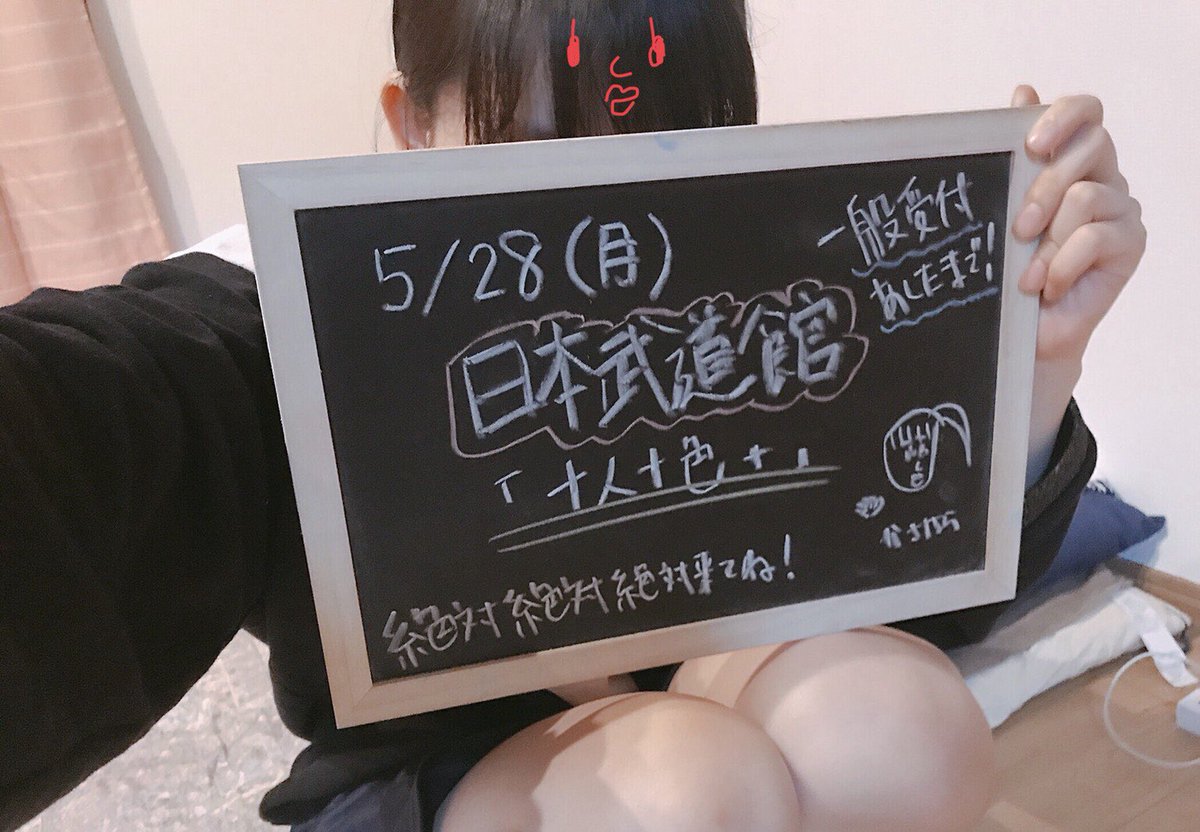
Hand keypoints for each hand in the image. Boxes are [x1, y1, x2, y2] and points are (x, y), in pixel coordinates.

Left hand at [1011, 85, 1145, 361]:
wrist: (1026, 331)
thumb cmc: (1009, 269)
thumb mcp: (1001, 210)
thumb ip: (1014, 156)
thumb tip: (1023, 90)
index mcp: (1071, 160)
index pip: (1086, 111)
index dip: (1063, 115)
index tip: (1030, 142)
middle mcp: (1102, 176)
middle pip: (1092, 145)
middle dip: (1045, 186)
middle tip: (1018, 228)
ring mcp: (1120, 208)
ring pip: (1087, 195)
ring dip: (1048, 238)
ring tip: (1027, 272)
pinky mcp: (1130, 240)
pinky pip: (1094, 236)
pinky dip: (1061, 263)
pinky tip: (1046, 285)